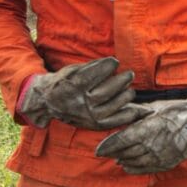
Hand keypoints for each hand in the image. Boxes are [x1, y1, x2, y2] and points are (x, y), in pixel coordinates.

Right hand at [19, 57, 147, 129]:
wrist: (49, 103)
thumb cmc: (65, 81)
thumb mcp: (72, 70)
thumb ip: (92, 67)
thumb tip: (115, 63)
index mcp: (71, 87)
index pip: (92, 76)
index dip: (106, 67)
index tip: (115, 61)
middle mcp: (79, 104)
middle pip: (105, 92)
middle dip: (121, 81)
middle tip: (129, 74)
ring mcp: (87, 116)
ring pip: (112, 106)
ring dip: (125, 95)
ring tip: (130, 88)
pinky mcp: (94, 125)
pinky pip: (114, 121)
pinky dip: (128, 114)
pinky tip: (136, 107)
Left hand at [95, 90, 186, 173]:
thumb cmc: (175, 110)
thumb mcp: (154, 107)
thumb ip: (135, 111)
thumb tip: (118, 109)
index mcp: (146, 129)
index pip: (120, 142)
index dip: (107, 147)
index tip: (99, 150)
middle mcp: (151, 145)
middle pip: (124, 154)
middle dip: (113, 154)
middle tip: (106, 153)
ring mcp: (159, 156)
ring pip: (133, 163)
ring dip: (122, 161)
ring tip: (117, 159)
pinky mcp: (166, 163)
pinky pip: (145, 169)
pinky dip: (134, 168)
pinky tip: (128, 166)